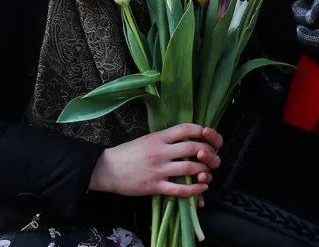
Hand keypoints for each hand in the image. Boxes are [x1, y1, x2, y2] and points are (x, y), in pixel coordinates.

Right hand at [89, 123, 222, 198]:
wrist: (106, 169)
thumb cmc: (127, 153)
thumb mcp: (146, 139)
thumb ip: (166, 139)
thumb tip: (188, 140)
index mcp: (158, 137)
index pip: (185, 129)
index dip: (202, 131)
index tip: (208, 135)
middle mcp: (160, 151)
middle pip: (193, 148)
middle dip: (208, 152)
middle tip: (212, 157)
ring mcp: (158, 169)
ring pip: (190, 168)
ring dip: (204, 170)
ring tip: (208, 172)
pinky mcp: (155, 186)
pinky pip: (180, 189)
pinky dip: (194, 190)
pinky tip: (202, 188)